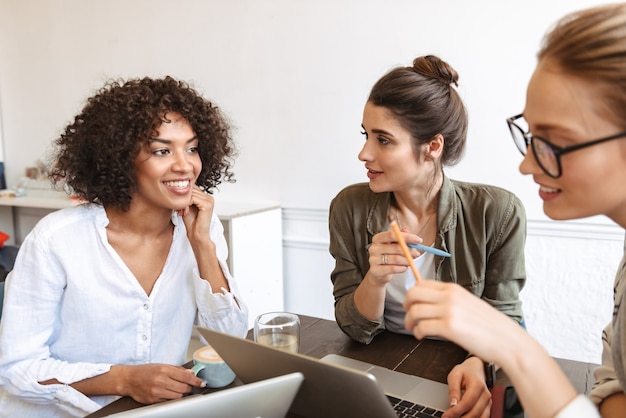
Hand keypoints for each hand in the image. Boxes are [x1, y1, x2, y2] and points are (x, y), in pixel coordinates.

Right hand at [120, 363, 204, 403]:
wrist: (128, 379)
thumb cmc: (145, 371)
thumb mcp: (162, 365)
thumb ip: (178, 369)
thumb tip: (191, 373)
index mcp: (164, 369)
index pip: (185, 376)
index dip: (196, 381)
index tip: (202, 383)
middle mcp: (160, 380)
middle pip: (183, 388)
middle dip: (189, 388)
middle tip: (189, 386)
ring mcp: (156, 391)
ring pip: (178, 396)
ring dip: (181, 393)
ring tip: (178, 389)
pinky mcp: (153, 400)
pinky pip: (168, 401)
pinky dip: (172, 398)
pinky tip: (169, 393)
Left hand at [178, 185, 214, 243]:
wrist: (196, 235)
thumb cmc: (192, 223)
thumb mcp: (187, 206)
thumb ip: (186, 197)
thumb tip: (178, 187)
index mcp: (206, 197)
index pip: (193, 187)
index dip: (184, 194)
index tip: (179, 206)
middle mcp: (209, 197)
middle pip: (191, 189)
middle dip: (183, 198)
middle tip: (180, 209)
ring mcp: (209, 200)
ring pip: (191, 193)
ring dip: (183, 202)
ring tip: (182, 211)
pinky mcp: (207, 205)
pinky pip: (192, 198)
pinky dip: (185, 204)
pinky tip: (184, 212)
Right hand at [366, 228, 420, 285]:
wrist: (378, 272)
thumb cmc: (387, 256)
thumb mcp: (393, 244)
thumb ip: (400, 236)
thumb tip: (406, 230)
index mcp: (378, 238)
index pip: (392, 235)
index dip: (407, 237)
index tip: (418, 240)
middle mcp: (374, 248)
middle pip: (396, 247)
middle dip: (410, 251)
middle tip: (416, 253)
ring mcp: (373, 259)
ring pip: (396, 259)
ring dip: (407, 261)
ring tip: (410, 262)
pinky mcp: (375, 270)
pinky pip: (393, 268)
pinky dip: (402, 268)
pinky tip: (404, 268)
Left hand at [403, 280, 522, 365]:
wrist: (507, 340)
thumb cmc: (489, 326)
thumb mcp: (468, 303)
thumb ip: (450, 300)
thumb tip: (430, 302)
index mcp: (453, 289)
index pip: (421, 284)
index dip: (411, 295)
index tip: (410, 304)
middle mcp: (449, 296)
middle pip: (413, 294)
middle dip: (406, 306)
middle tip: (408, 316)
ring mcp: (449, 311)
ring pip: (415, 311)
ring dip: (409, 321)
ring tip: (414, 329)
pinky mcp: (450, 327)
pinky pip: (422, 326)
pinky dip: (418, 332)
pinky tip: (421, 336)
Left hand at [443, 356, 490, 417]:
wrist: (476, 368)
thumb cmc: (465, 371)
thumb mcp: (455, 375)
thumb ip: (453, 390)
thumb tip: (452, 404)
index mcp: (477, 385)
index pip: (467, 402)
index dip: (456, 411)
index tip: (446, 416)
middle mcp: (485, 394)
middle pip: (474, 412)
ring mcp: (488, 401)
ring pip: (480, 417)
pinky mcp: (488, 406)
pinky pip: (483, 417)